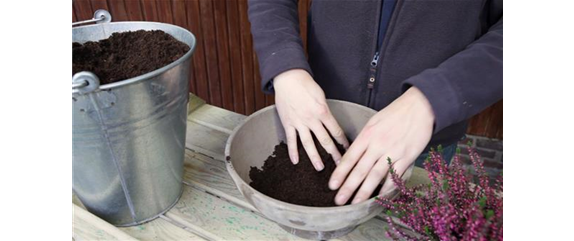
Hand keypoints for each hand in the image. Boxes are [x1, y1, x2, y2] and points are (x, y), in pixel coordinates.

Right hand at [274, 69, 349, 170]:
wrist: (289, 78)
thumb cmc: (306, 85)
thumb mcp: (321, 96)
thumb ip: (325, 111)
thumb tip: (330, 123)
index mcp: (322, 112)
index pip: (336, 130)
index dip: (343, 141)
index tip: (348, 149)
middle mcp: (311, 119)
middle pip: (325, 140)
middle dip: (333, 153)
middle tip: (339, 164)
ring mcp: (299, 122)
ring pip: (308, 143)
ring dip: (314, 157)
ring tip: (320, 167)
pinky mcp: (288, 123)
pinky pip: (291, 140)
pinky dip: (293, 151)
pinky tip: (295, 161)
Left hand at [329, 87, 435, 204]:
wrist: (419, 106)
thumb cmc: (396, 113)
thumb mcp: (374, 122)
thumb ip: (364, 139)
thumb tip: (354, 154)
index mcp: (367, 135)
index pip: (349, 157)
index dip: (340, 173)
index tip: (332, 184)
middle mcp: (378, 144)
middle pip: (360, 169)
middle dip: (348, 187)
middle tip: (339, 199)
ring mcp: (393, 152)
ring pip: (375, 175)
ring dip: (364, 191)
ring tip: (356, 202)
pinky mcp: (407, 157)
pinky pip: (394, 175)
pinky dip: (387, 188)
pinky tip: (380, 197)